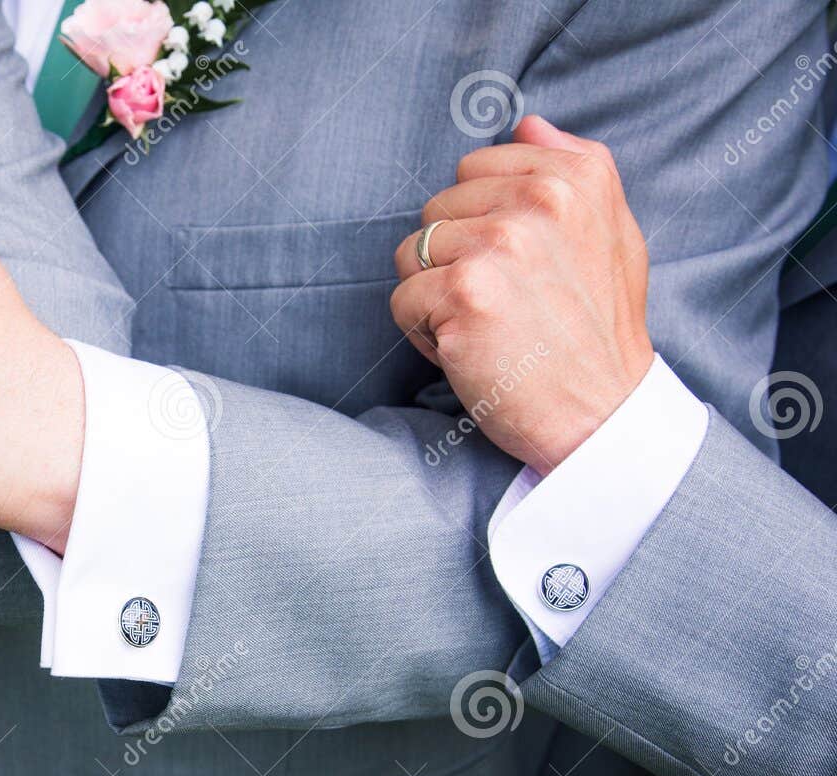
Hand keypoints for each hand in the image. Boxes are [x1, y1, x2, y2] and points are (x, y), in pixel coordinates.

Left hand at [390, 115, 652, 473]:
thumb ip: (574, 168)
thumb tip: (526, 122)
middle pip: (436, 209)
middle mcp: (539, 201)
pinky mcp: (463, 295)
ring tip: (486, 326)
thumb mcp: (613, 233)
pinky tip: (468, 351)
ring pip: (412, 253)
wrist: (602, 413)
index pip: (472, 169)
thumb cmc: (599, 329)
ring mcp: (499, 245)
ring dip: (434, 297)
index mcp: (574, 176)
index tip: (516, 266)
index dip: (479, 222)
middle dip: (451, 259)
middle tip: (501, 304)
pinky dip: (422, 334)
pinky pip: (402, 300)